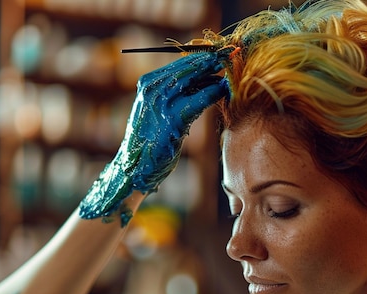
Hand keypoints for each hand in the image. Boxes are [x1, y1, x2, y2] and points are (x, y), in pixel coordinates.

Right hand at [79, 51, 227, 225]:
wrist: (136, 167)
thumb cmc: (151, 140)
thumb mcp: (160, 111)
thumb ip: (178, 94)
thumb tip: (209, 78)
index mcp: (148, 83)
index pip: (180, 62)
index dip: (203, 56)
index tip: (221, 53)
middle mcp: (152, 88)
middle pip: (188, 66)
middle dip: (212, 60)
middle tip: (231, 56)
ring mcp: (160, 102)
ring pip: (193, 80)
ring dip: (214, 74)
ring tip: (231, 71)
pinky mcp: (172, 119)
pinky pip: (197, 100)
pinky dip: (212, 93)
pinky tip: (224, 89)